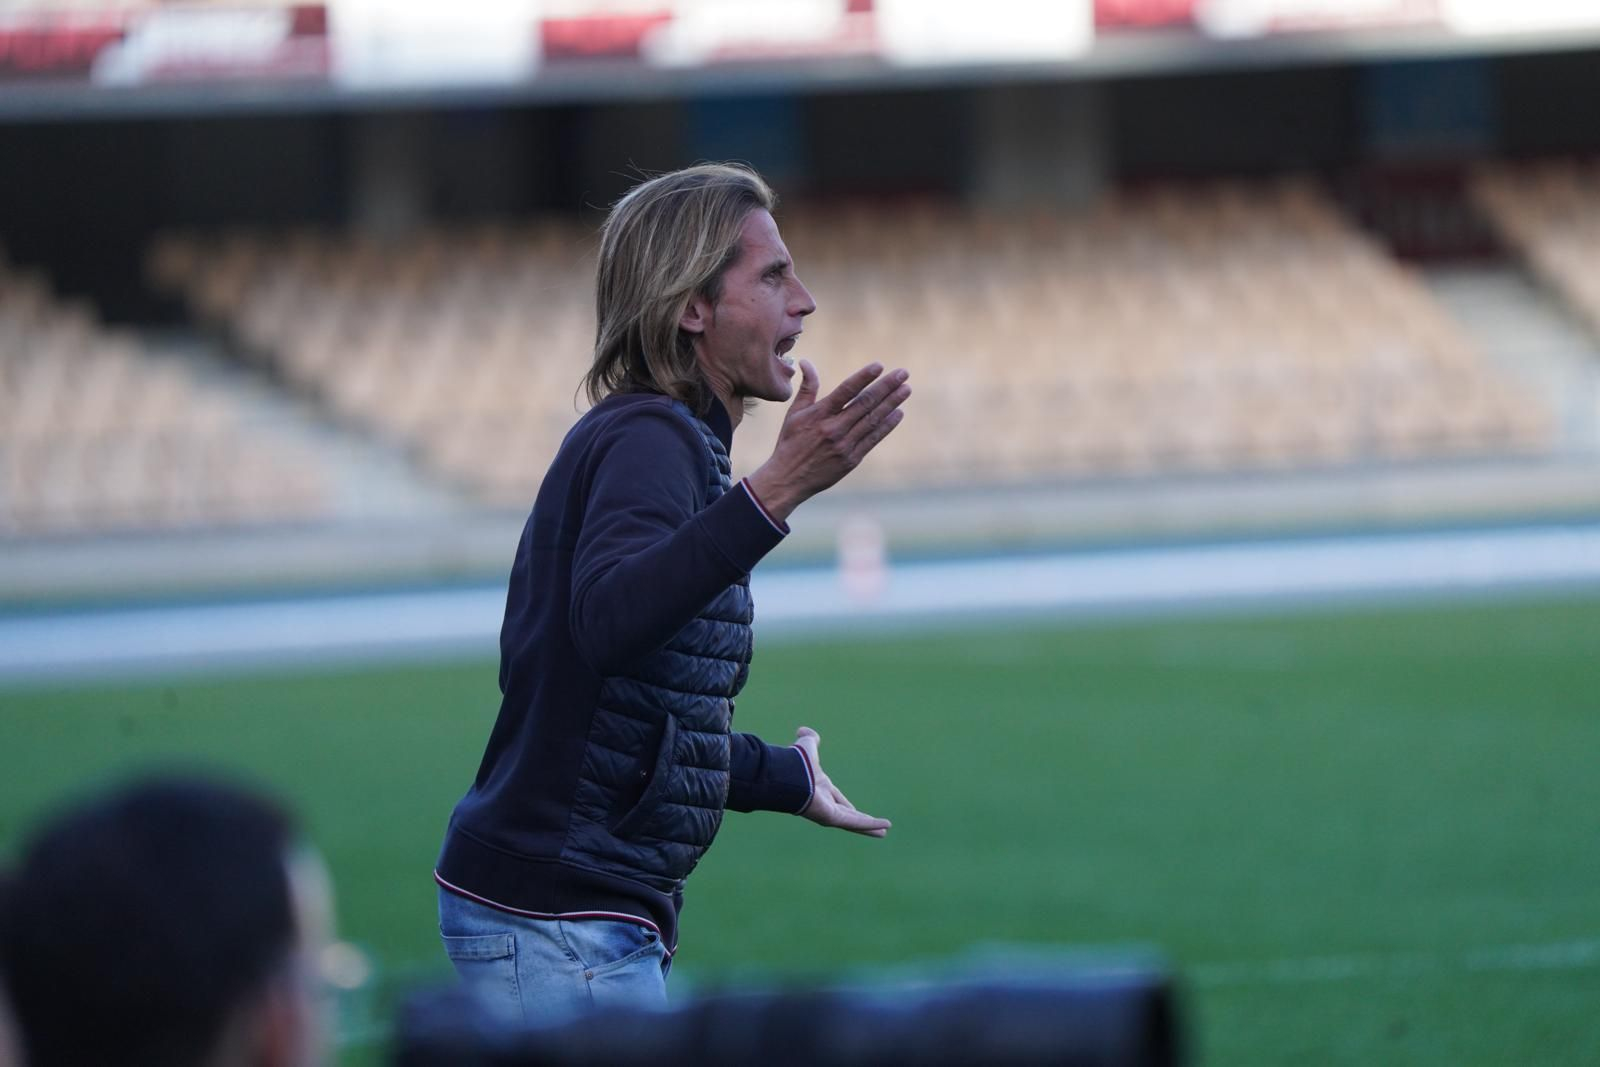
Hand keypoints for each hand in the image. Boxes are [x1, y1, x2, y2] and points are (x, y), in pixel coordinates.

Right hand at [746, 360, 910, 522]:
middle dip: (886, 387)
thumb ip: (807, 387)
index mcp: (819, 414)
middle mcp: (833, 428)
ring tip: (906, 389)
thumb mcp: (794, 413)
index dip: (863, 377)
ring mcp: (844, 445)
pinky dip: (887, 425)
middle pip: (865, 403)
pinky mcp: (852, 459)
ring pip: (872, 420)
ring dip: (892, 403)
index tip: (879, 365)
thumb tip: (807, 362)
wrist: (788, 478)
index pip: (845, 391)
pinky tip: (898, 413)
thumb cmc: (790, 442)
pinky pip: (873, 439)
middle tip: (903, 373)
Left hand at [794, 726, 890, 837]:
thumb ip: (809, 739)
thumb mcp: (807, 746)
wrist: (787, 775)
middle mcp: (825, 804)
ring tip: (884, 832)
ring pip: (854, 823)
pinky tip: (885, 827)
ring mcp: (829, 814)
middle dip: (861, 821)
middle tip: (875, 826)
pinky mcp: (833, 819)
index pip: (837, 799)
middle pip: (848, 815)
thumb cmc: (796, 762)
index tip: (854, 808)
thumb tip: (803, 730)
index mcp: (820, 789)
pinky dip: (870, 825)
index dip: (846, 804)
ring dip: (870, 828)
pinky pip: (856, 823)